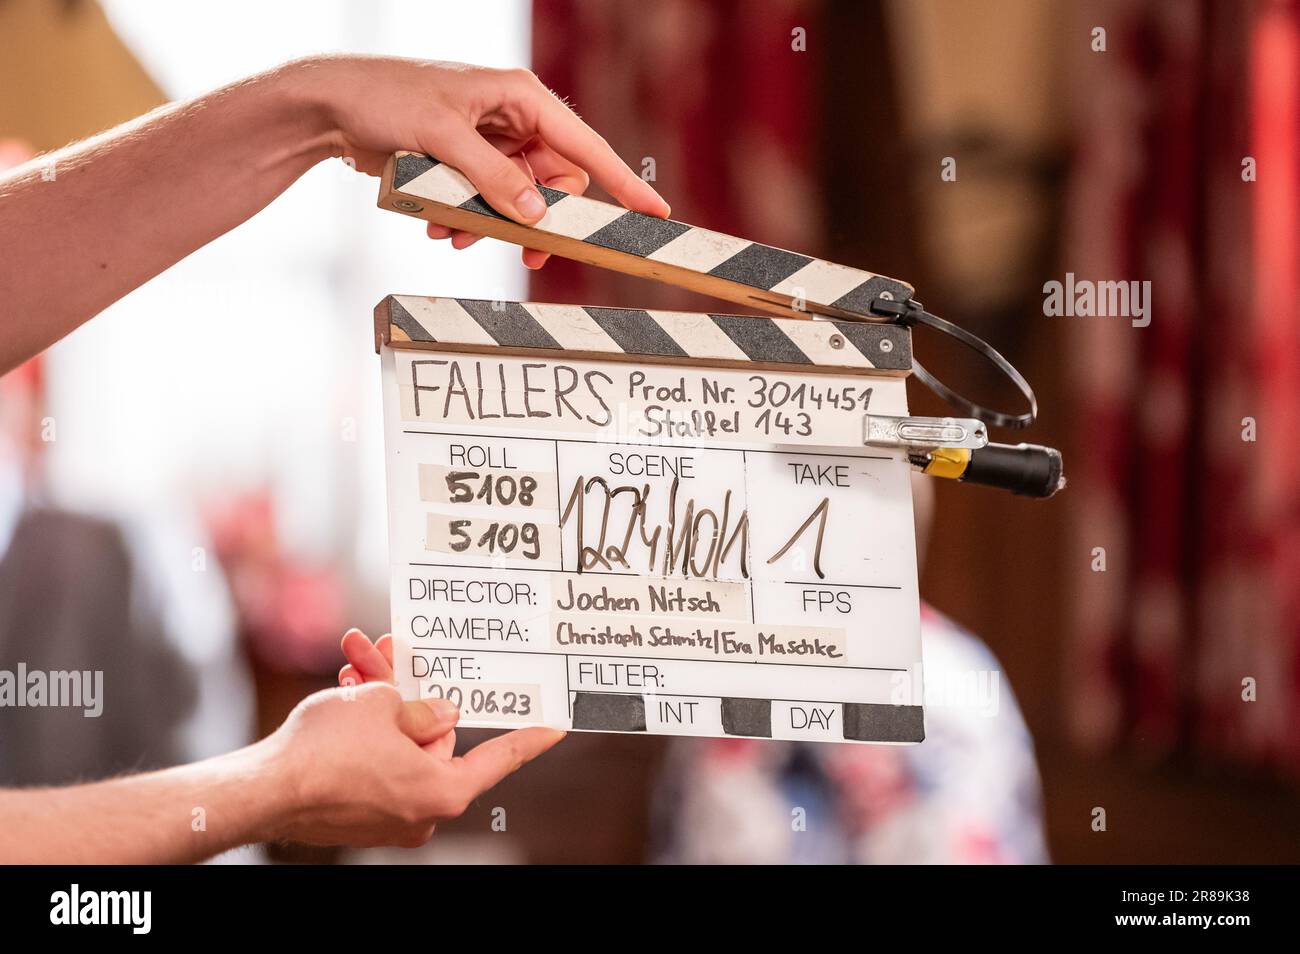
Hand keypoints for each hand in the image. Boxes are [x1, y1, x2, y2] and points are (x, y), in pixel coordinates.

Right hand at [259, 680, 562, 848]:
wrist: (261, 789)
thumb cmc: (326, 749)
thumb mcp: (382, 705)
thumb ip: (421, 706)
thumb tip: (441, 714)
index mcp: (441, 790)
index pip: (498, 758)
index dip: (529, 738)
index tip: (557, 727)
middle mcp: (420, 810)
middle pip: (433, 738)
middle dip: (412, 690)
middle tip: (397, 650)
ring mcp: (387, 814)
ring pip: (397, 742)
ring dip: (380, 698)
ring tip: (358, 659)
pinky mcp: (356, 810)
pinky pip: (374, 759)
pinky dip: (364, 726)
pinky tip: (346, 685)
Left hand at [287, 55, 669, 267]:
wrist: (331, 106)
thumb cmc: (386, 100)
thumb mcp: (443, 139)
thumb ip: (494, 179)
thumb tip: (538, 216)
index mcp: (519, 96)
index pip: (585, 145)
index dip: (621, 182)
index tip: (653, 212)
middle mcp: (512, 117)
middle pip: (554, 184)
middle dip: (534, 221)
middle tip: (521, 254)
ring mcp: (491, 141)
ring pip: (519, 200)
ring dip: (491, 226)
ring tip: (451, 236)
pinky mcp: (468, 162)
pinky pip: (488, 201)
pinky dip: (468, 219)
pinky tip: (436, 224)